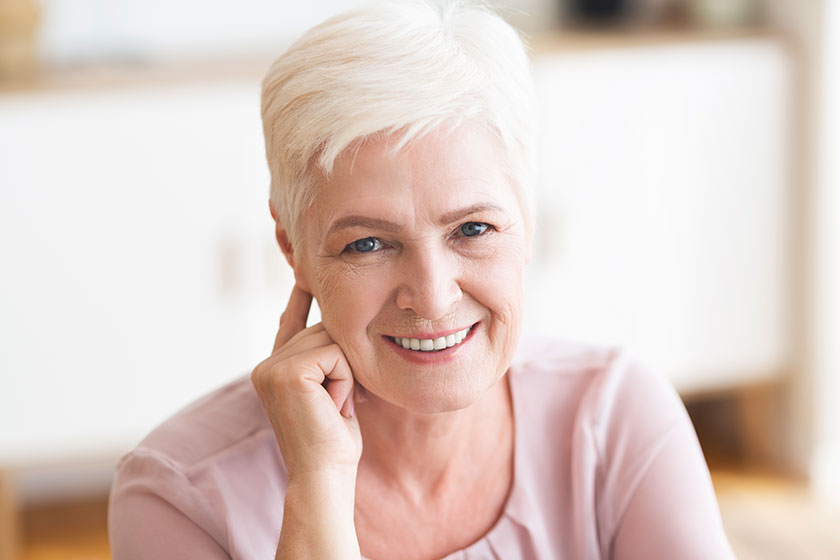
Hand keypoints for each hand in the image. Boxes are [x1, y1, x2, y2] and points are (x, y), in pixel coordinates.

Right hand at [251, 285, 362, 480]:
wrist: (324, 474)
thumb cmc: (333, 440)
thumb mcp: (329, 391)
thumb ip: (324, 360)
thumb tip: (333, 326)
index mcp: (272, 369)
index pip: (290, 322)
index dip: (300, 298)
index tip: (303, 273)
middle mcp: (266, 365)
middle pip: (324, 330)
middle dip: (344, 363)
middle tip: (338, 404)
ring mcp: (272, 367)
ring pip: (332, 341)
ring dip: (346, 374)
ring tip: (335, 406)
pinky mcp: (287, 372)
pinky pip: (336, 354)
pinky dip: (345, 380)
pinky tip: (334, 406)